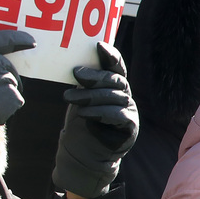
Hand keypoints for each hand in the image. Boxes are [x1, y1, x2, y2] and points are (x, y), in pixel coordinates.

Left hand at [52, 42, 138, 197]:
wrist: (85, 153)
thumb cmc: (83, 122)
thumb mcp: (81, 98)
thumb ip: (84, 83)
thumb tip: (72, 64)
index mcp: (115, 85)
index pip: (116, 66)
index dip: (110, 55)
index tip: (97, 45)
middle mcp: (125, 95)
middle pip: (114, 81)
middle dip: (94, 76)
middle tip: (75, 74)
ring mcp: (130, 111)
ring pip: (114, 97)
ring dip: (90, 96)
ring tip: (69, 98)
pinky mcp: (130, 127)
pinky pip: (118, 115)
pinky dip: (100, 113)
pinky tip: (84, 114)